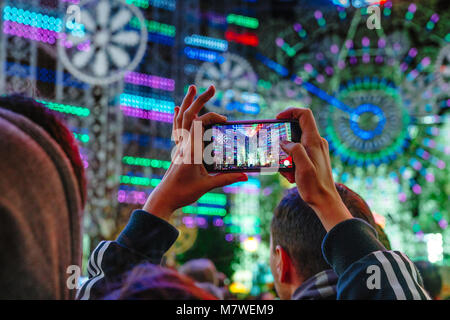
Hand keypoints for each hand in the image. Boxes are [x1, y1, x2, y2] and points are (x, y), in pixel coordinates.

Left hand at [143, 85, 247, 220]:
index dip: (214, 117)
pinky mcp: (177, 149)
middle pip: (190, 114)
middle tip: (212, 87)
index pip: (201, 123)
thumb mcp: (207, 186)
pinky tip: (178, 108)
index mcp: (191, 149)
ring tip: (192, 88)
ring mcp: (178, 145)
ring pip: (181, 118)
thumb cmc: (184, 192)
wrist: (165, 197)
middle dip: (201, 99)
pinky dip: (178, 116)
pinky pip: (176, 128)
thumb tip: (246, 176)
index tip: (225, 121)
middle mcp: (183, 143)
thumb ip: (227, 178)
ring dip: (187, 102)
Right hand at [277, 108, 351, 230]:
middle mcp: (316, 142)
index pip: (304, 115)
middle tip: (275, 149)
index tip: (277, 118)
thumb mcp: (303, 168)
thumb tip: (284, 141)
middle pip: (297, 128)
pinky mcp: (312, 158)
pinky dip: (290, 161)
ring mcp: (315, 150)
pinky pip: (297, 153)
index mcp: (314, 141)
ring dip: (286, 153)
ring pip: (295, 142)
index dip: (290, 111)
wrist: (325, 201)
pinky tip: (290, 174)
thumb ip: (295, 150)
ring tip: (286, 170)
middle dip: (283, 137)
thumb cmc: (315, 186)